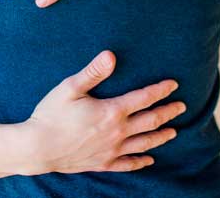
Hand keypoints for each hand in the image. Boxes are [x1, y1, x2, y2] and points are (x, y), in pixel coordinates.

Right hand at [19, 50, 183, 174]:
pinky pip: (128, 164)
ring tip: (173, 132)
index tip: (174, 84)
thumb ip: (93, 72)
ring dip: (161, 136)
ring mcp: (111, 150)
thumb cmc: (51, 114)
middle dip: (168, 112)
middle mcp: (117, 132)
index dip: (160, 90)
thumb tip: (111, 55)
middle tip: (182, 107)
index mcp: (111, 111)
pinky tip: (149, 159)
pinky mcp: (102, 163)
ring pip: (144, 143)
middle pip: (150, 121)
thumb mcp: (70, 88)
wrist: (38, 147)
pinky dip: (141, 161)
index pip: (143, 98)